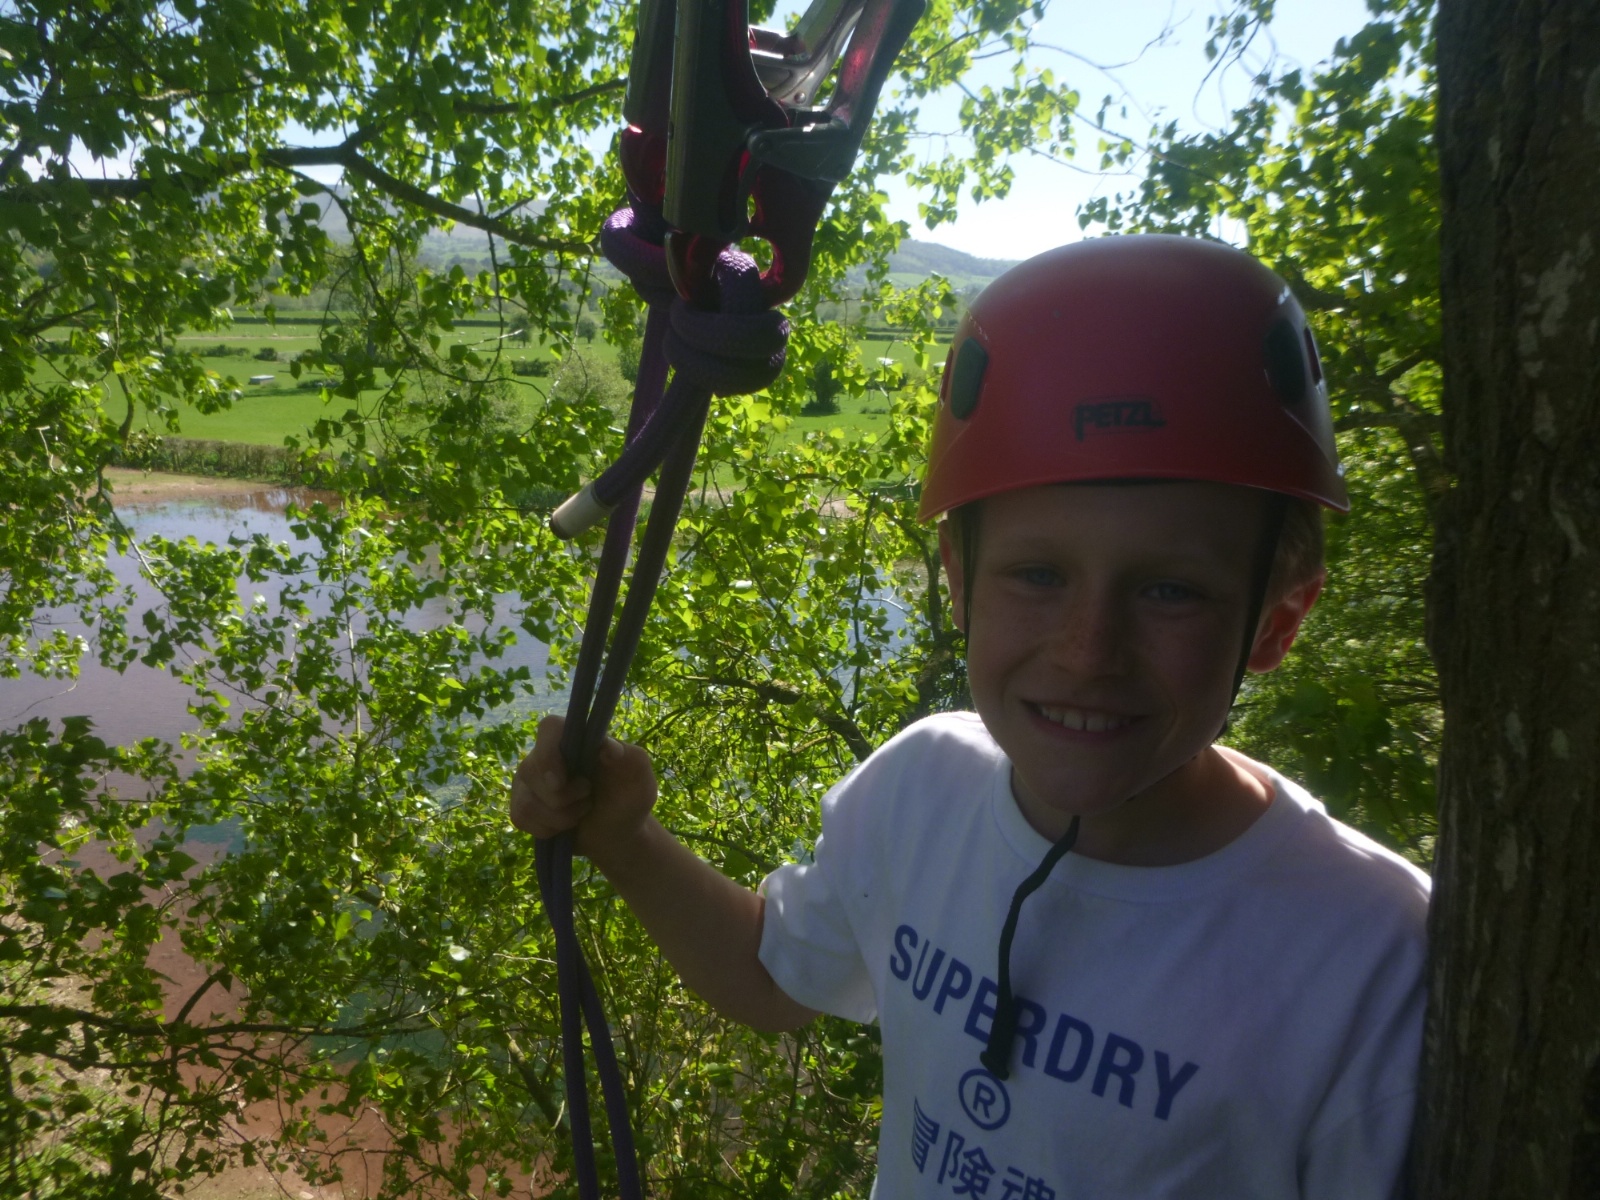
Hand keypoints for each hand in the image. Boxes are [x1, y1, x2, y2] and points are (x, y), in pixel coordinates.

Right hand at [509, 715, 658, 863]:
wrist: (617, 833)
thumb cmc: (629, 798)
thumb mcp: (640, 778)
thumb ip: (631, 757)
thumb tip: (608, 747)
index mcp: (575, 739)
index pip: (550, 728)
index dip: (549, 753)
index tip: (562, 781)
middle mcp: (546, 754)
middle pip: (532, 770)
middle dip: (563, 798)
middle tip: (588, 798)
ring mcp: (530, 780)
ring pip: (527, 801)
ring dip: (560, 817)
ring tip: (581, 813)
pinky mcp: (522, 805)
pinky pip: (522, 818)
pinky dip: (548, 829)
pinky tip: (565, 826)